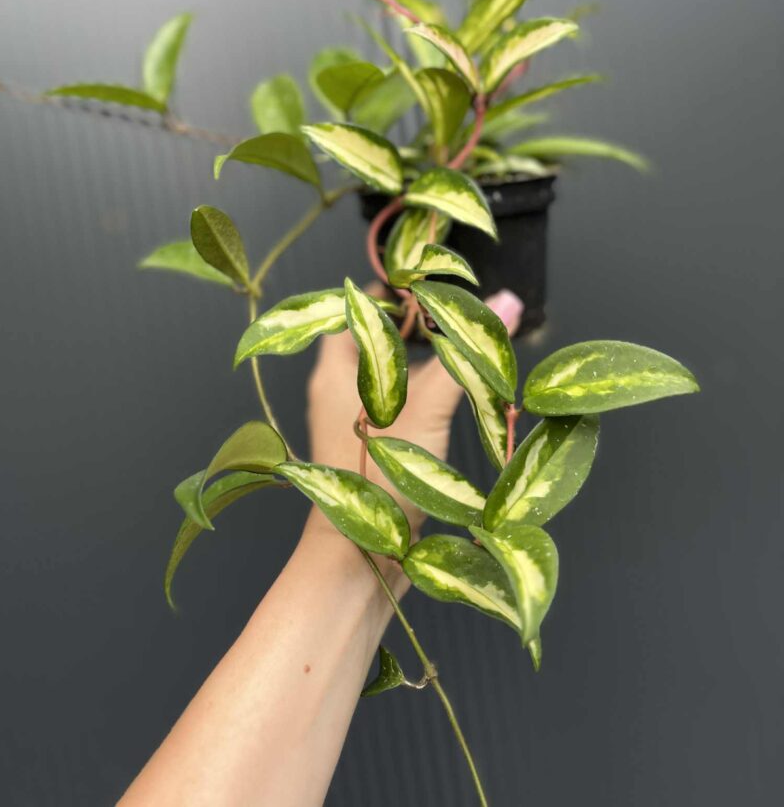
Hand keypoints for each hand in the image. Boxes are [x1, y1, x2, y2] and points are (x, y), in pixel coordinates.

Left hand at [306, 285, 523, 537]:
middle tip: (455, 312)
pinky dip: (423, 396)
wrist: (360, 560)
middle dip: (413, 326)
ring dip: (422, 362)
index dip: (386, 292)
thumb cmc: (378, 476)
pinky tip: (455, 398)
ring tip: (462, 347)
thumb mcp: (427, 405)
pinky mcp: (372, 451)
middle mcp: (337, 393)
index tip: (426, 282)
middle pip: (375, 341)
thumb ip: (467, 353)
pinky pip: (397, 407)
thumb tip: (507, 300)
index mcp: (334, 371)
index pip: (352, 310)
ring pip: (390, 377)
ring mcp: (353, 424)